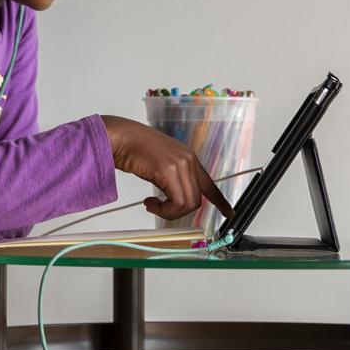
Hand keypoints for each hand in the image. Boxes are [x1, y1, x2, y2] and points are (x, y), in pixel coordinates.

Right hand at [99, 115, 233, 221]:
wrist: (120, 137)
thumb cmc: (133, 149)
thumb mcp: (160, 164)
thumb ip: (172, 177)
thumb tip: (174, 199)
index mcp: (187, 158)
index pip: (208, 183)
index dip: (220, 200)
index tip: (229, 212)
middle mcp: (188, 160)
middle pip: (196, 199)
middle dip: (177, 211)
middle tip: (158, 207)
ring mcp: (180, 164)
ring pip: (188, 203)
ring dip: (168, 212)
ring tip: (152, 204)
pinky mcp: (169, 171)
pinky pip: (176, 202)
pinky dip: (163, 210)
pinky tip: (149, 202)